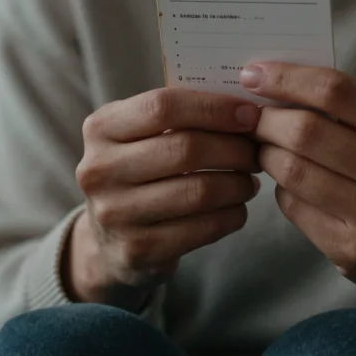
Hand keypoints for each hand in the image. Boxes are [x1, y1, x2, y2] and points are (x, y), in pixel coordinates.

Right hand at [66, 88, 261, 310]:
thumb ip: (181, 116)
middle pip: (186, 149)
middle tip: (256, 151)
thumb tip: (245, 106)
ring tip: (249, 180)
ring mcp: (115, 213)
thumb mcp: (141, 136)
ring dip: (238, 184)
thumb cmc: (139, 171)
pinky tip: (237, 207)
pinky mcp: (138, 249)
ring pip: (200, 191)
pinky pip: (203, 228)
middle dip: (234, 148)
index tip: (248, 114)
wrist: (108, 240)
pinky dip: (232, 215)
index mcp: (101, 128)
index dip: (213, 108)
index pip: (163, 107)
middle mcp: (100, 170)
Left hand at [241, 63, 355, 321]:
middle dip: (266, 119)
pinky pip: (294, 207)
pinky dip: (281, 188)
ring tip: (265, 147)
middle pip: (307, 131)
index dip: (287, 77)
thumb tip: (281, 85)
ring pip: (292, 171)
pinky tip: (289, 183)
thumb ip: (353, 109)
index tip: (254, 73)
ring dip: (266, 154)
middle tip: (251, 117)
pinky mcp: (352, 251)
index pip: (337, 90)